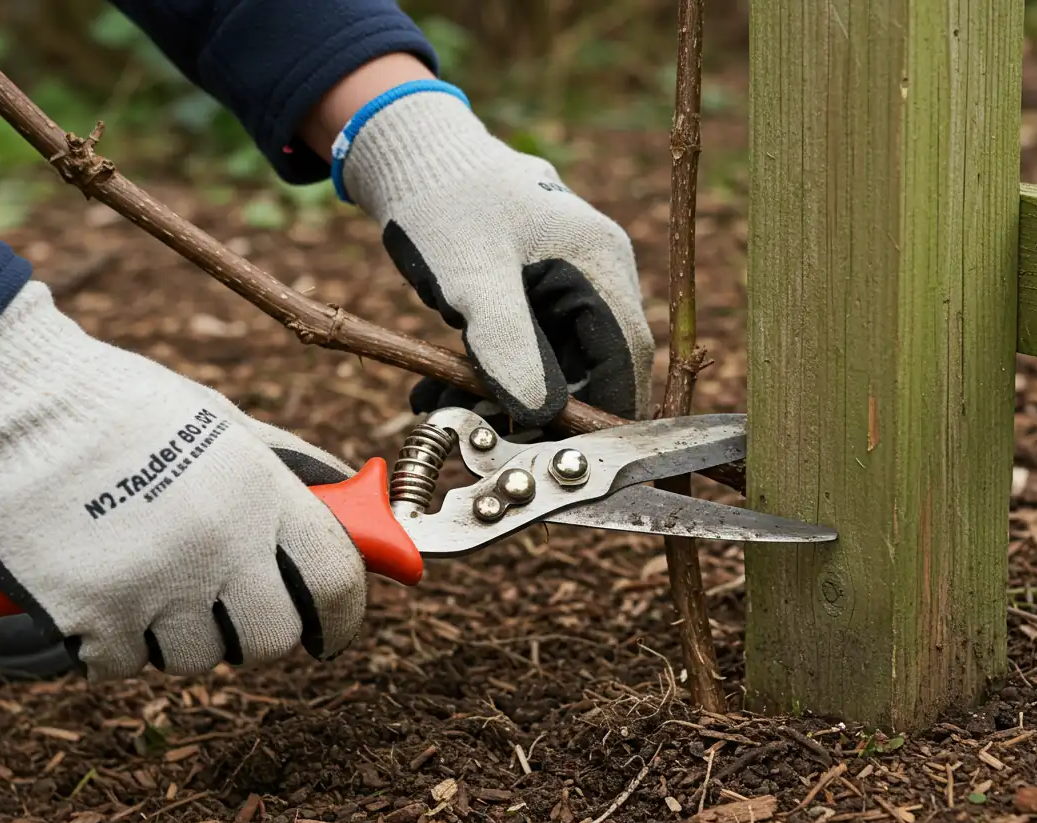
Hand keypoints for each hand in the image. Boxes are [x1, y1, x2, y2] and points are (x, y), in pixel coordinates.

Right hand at [0, 282, 366, 681]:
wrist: (10, 397)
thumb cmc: (119, 402)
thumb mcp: (222, 420)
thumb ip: (288, 467)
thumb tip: (354, 493)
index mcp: (261, 492)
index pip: (336, 580)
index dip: (344, 618)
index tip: (332, 632)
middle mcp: (219, 544)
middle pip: (273, 639)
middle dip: (258, 635)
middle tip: (233, 613)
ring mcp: (155, 584)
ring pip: (196, 658)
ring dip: (181, 635)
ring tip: (151, 579)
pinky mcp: (91, 614)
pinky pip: (124, 665)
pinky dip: (115, 644)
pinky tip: (100, 592)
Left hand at [334, 87, 654, 427]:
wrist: (409, 155)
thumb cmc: (444, 201)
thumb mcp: (473, 277)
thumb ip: (509, 345)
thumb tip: (541, 414)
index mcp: (598, 261)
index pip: (627, 355)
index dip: (609, 410)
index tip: (571, 453)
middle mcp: (593, 273)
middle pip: (591, 366)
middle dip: (540, 410)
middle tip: (486, 436)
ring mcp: (562, 283)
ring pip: (551, 364)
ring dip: (503, 396)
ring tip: (441, 409)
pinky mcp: (531, 292)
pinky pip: (522, 348)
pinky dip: (486, 374)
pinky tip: (438, 391)